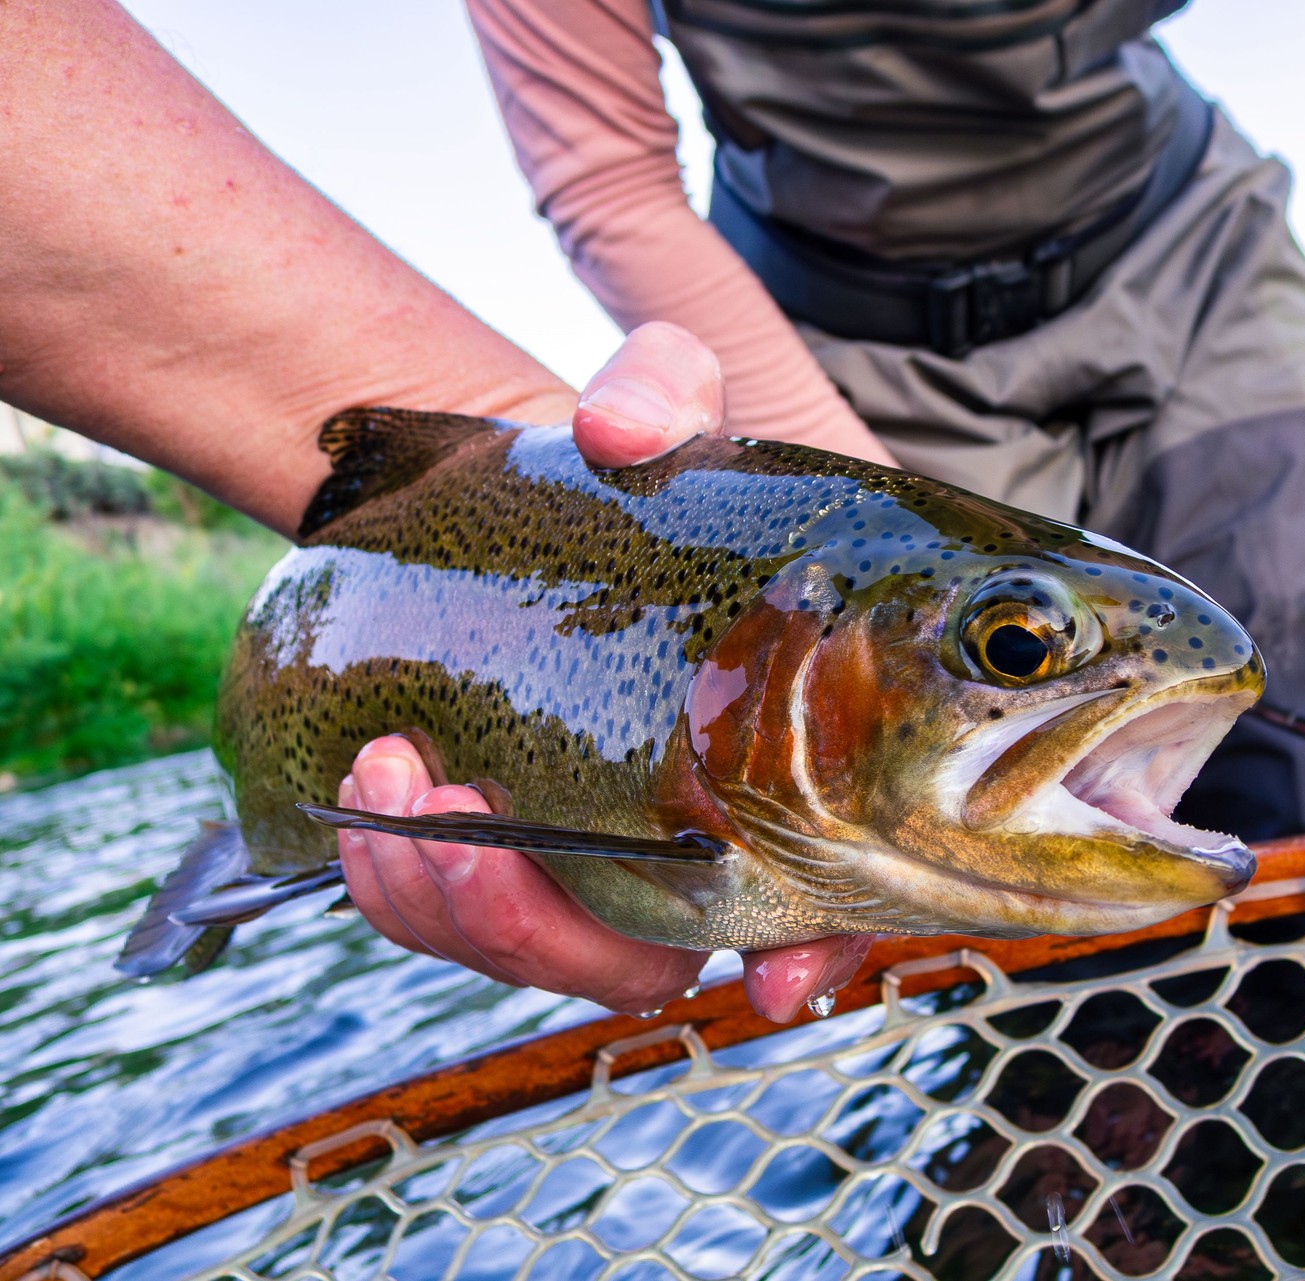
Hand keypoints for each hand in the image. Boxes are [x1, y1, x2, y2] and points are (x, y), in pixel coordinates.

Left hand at [335, 322, 874, 1021]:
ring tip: (383, 781)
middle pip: (657, 956)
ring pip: (548, 953)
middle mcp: (708, 830)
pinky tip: (367, 801)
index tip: (771, 976)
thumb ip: (666, 390)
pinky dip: (404, 889)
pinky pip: (462, 920)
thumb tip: (618, 433)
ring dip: (452, 908)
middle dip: (546, 929)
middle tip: (462, 820)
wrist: (543, 481)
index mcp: (797, 751)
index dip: (824, 946)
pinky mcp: (518, 845)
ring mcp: (607, 850)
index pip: (845, 884)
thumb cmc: (650, 456)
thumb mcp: (677, 394)